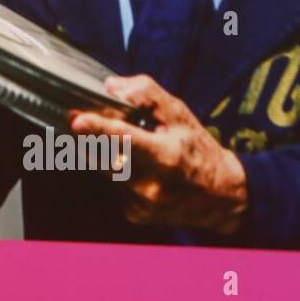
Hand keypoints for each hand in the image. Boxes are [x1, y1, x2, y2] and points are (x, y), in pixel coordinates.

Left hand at [69, 74, 248, 234]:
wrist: (222, 196)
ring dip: (107, 155)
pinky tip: (137, 171)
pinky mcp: (135, 213)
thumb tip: (112, 86)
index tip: (77, 120)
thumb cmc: (199, 150)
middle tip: (79, 122)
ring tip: (130, 149)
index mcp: (165, 156)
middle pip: (104, 156)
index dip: (98, 129)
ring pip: (106, 170)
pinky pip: (114, 186)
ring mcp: (141, 202)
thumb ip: (147, 96)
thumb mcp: (181, 116)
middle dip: (88, 138)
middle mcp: (150, 184)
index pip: (124, 139)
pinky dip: (118, 174)